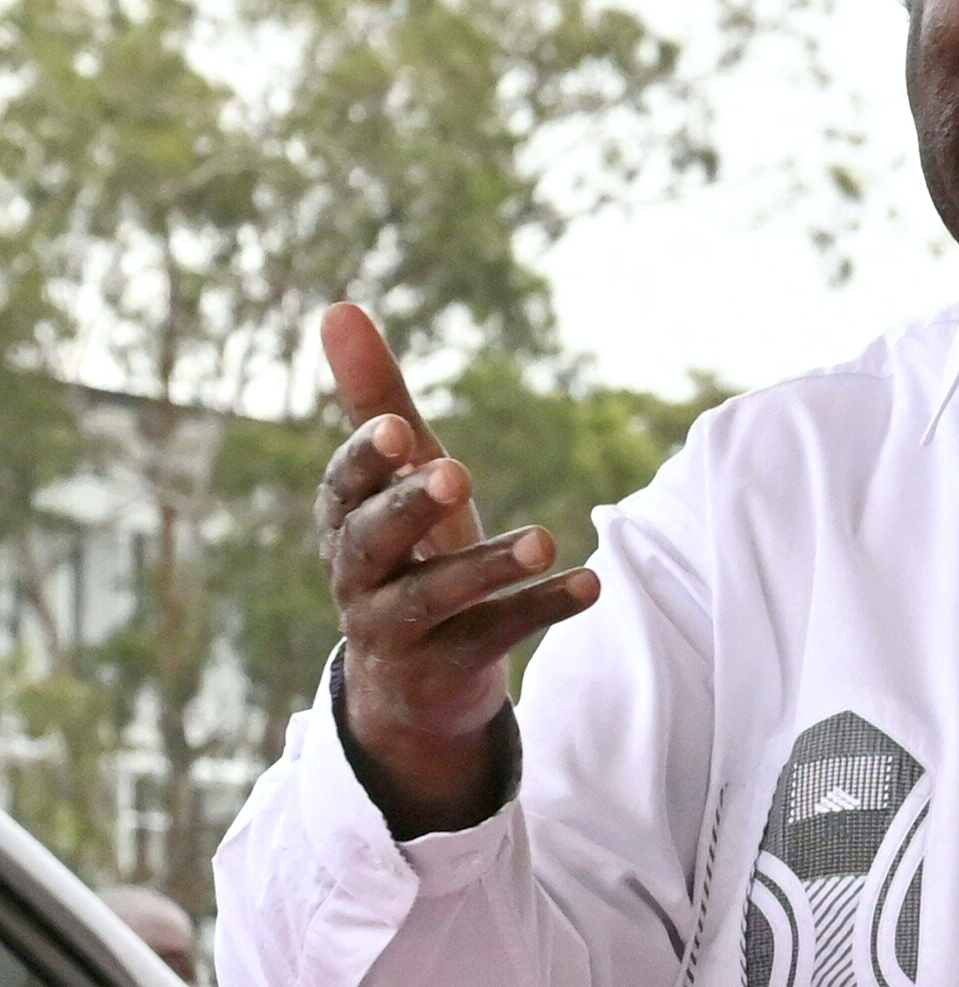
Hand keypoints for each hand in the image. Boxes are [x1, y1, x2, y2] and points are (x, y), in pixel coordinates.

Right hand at [310, 303, 597, 837]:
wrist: (414, 680)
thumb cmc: (409, 553)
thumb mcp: (401, 480)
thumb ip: (379, 401)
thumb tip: (338, 306)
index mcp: (345, 523)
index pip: (344, 487)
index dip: (365, 460)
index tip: (400, 433)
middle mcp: (356, 577)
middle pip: (372, 543)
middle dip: (409, 508)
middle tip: (456, 474)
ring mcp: (394, 631)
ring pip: (432, 598)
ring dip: (486, 567)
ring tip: (546, 540)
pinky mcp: (442, 672)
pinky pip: (492, 639)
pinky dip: (540, 609)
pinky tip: (591, 582)